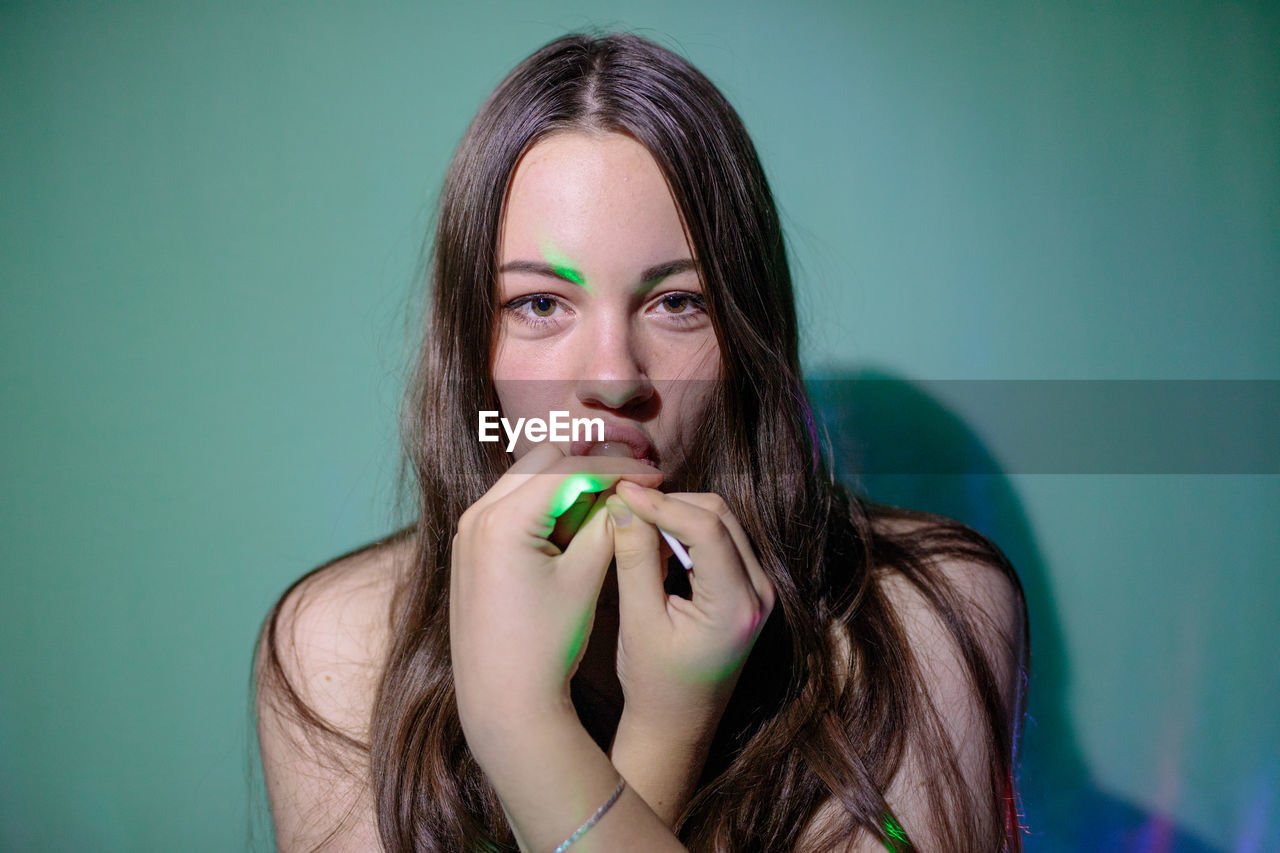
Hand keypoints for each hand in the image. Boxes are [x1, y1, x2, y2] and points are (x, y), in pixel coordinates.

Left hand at [448, 444, 663, 749]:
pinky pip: (513, 507)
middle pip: (543, 461)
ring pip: (527, 480)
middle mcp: (476, 516)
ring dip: (569, 485)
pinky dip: (547, 507)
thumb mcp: (585, 578)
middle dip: (591, 467)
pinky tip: (579, 528)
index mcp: (503, 520)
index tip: (655, 475)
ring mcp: (468, 531)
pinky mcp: (471, 549)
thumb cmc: (547, 645)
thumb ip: (609, 525)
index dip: (618, 468)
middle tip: (634, 486)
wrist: (503, 702)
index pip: (569, 469)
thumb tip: (630, 493)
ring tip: (611, 508)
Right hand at [606, 483, 776, 736]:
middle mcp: (760, 593)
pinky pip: (721, 539)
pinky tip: (654, 538)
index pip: (706, 528)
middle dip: (671, 502)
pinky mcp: (749, 588)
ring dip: (679, 513)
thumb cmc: (655, 683)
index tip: (622, 492)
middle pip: (719, 515)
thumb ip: (634, 558)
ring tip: (635, 521)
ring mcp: (760, 590)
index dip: (662, 503)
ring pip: (721, 521)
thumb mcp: (639, 621)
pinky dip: (687, 530)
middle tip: (625, 503)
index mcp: (736, 605)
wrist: (678, 725)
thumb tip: (622, 503)